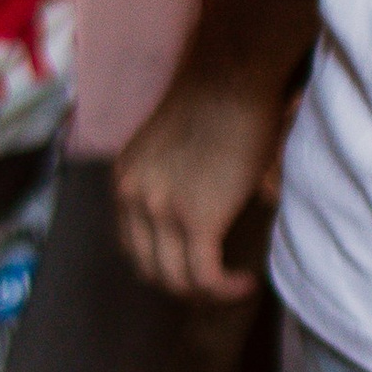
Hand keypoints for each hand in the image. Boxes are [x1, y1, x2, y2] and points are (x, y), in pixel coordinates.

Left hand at [113, 0, 314, 298]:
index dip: (162, 263)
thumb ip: (182, 185)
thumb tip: (214, 211)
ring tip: (234, 285)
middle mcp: (132, 198)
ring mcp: (159, 210)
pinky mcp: (194, 218)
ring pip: (174, 278)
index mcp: (126, 180)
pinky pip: (203, 275)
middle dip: (180, 285)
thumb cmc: (218, 101)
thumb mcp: (177, 150)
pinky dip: (223, 288)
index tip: (194, 267)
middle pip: (147, 266)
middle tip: (215, 286)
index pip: (131, 242)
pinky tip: (245, 283)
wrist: (230, 78)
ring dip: (205, 292)